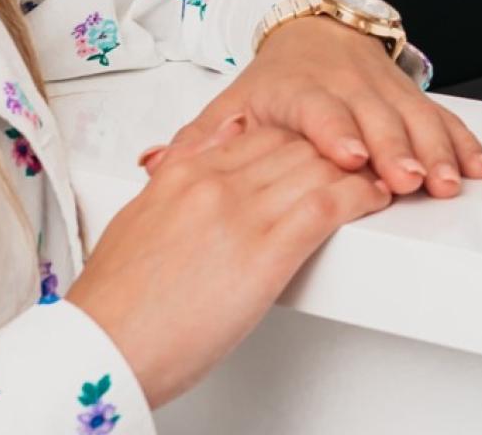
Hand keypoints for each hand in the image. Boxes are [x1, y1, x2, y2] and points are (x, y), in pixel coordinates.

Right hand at [69, 121, 391, 404]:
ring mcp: (243, 212)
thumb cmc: (114, 305)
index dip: (294, 137)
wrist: (102, 348)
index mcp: (184, 172)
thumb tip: (184, 168)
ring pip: (317, 167)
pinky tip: (375, 196)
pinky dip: (359, 195)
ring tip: (379, 169)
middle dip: (329, 147)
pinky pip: (327, 205)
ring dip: (355, 166)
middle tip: (359, 152)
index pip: (256, 134)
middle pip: (291, 144)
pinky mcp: (267, 250)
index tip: (315, 142)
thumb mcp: (137, 222)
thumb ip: (171, 186)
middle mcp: (216, 181)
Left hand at [144, 16, 481, 197]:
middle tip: (413, 180)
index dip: (337, 134)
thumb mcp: (231, 104)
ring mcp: (382, 90)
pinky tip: (476, 162)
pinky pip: (439, 115)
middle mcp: (347, 86)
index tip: (350, 156)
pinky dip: (461, 138)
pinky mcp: (408, 96)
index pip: (319, 112)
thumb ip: (196, 140)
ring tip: (452, 179)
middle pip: (376, 118)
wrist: (312, 30)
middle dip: (398, 149)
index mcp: (299, 91)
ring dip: (437, 148)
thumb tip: (153, 164)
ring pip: (415, 117)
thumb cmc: (272, 83)